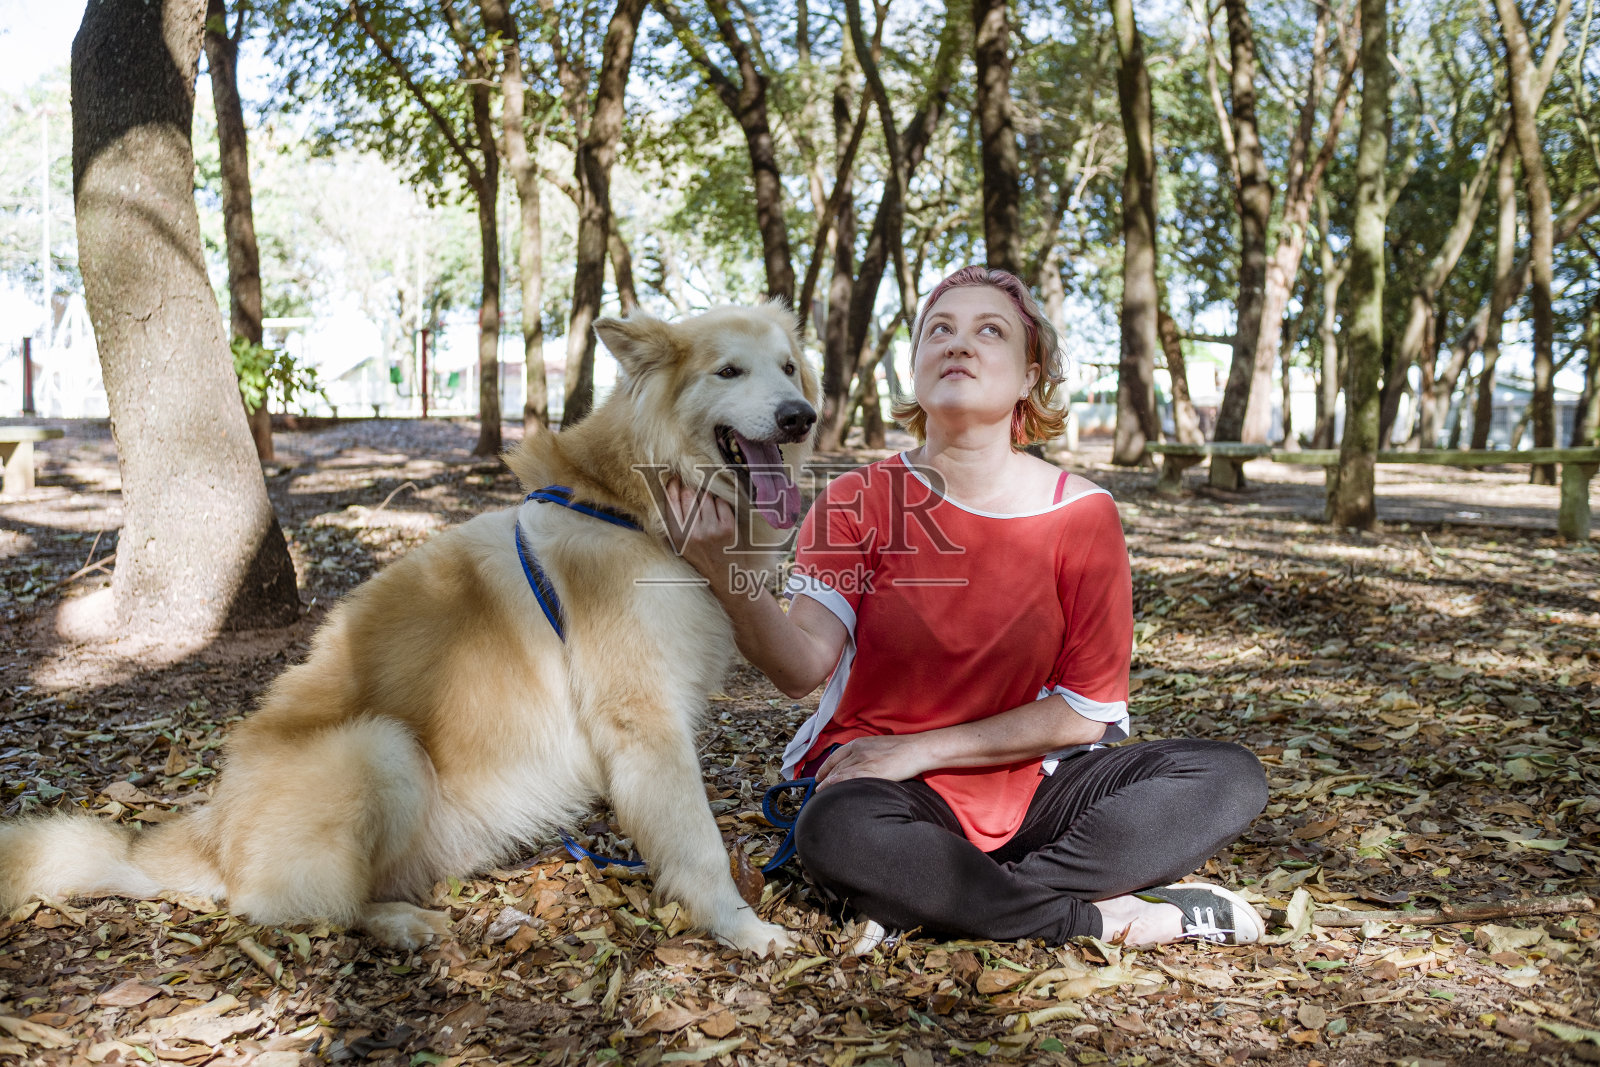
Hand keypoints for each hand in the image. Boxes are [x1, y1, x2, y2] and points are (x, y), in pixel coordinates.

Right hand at [663, 477, 737, 593]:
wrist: (725, 576)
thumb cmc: (701, 556)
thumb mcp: (680, 543)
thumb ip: (674, 520)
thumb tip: (672, 489)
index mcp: (677, 536)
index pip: (671, 501)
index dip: (673, 486)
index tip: (675, 479)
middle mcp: (693, 532)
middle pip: (689, 494)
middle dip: (691, 490)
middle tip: (694, 494)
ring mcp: (711, 529)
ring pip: (706, 496)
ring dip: (707, 498)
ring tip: (708, 510)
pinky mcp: (728, 527)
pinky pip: (722, 502)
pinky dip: (721, 505)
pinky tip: (719, 515)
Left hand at [815, 734, 935, 788]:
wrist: (916, 749)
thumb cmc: (902, 750)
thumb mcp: (879, 747)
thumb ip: (867, 754)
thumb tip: (862, 766)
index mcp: (860, 743)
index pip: (836, 756)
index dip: (825, 766)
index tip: (819, 775)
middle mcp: (858, 751)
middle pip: (836, 766)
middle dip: (824, 777)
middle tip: (818, 787)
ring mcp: (863, 760)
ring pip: (839, 773)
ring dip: (827, 783)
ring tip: (820, 793)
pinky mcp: (870, 771)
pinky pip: (847, 778)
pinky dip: (836, 783)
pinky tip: (829, 789)